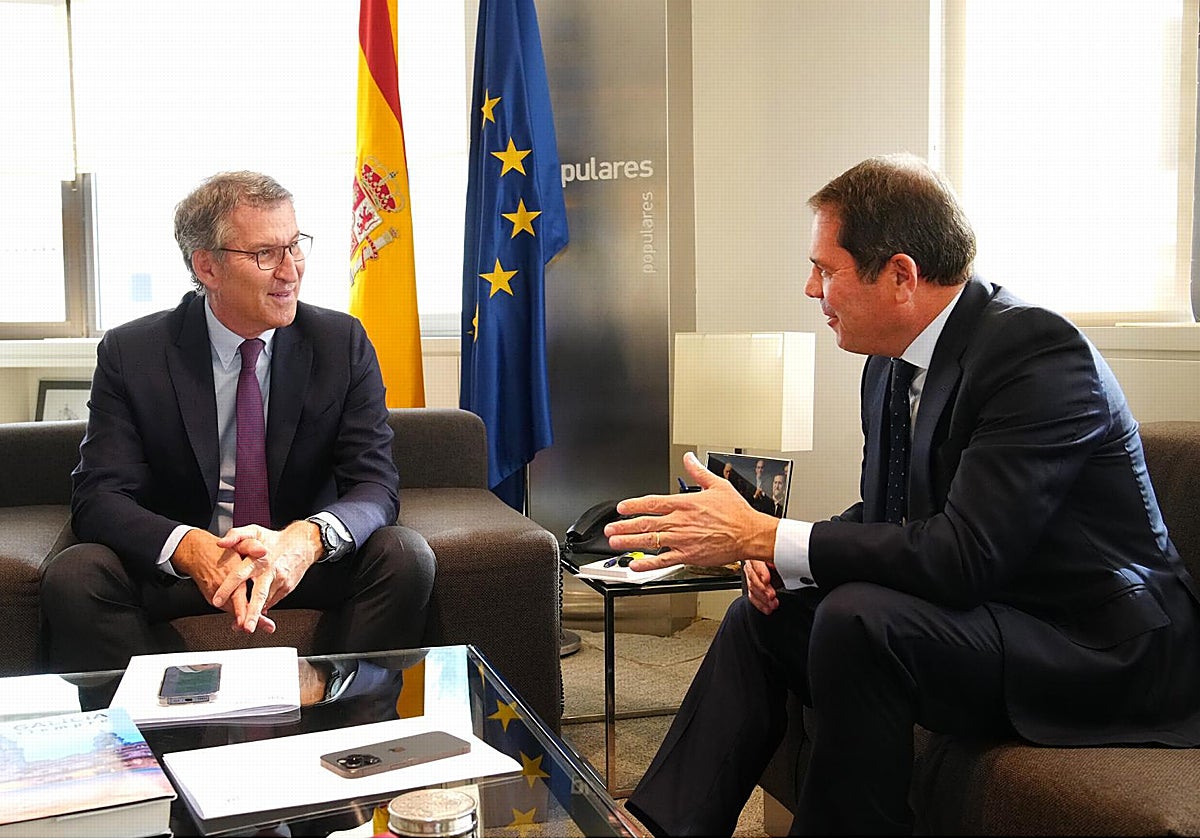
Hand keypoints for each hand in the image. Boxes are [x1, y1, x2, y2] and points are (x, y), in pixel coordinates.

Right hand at [171, 529, 277, 633]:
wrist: (197, 553)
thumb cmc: (220, 550)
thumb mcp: (238, 542)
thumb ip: (251, 546)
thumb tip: (262, 550)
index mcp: (231, 572)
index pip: (239, 592)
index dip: (247, 606)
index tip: (259, 614)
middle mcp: (223, 585)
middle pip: (236, 605)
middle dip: (246, 618)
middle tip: (254, 627)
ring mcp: (217, 594)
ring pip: (232, 609)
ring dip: (244, 619)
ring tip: (260, 626)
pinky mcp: (214, 599)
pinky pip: (228, 608)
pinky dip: (238, 614)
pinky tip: (248, 619)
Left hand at [212, 520, 322, 632]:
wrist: (302, 543)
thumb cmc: (275, 539)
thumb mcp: (254, 530)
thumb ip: (235, 535)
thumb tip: (221, 543)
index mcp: (258, 559)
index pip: (240, 575)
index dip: (228, 588)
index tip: (217, 600)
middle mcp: (269, 571)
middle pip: (259, 595)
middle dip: (251, 612)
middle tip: (244, 626)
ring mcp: (280, 581)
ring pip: (266, 602)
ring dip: (256, 615)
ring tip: (246, 626)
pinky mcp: (287, 588)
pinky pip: (273, 601)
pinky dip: (263, 608)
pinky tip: (257, 612)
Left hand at [604, 452, 779, 571]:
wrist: (749, 533)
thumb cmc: (737, 513)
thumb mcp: (717, 484)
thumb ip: (698, 472)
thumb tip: (689, 458)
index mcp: (684, 503)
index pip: (652, 503)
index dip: (633, 505)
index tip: (621, 508)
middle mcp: (679, 521)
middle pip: (645, 522)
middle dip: (624, 525)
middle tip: (610, 529)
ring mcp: (682, 539)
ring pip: (650, 541)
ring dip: (630, 542)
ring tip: (615, 543)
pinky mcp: (688, 555)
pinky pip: (663, 561)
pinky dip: (648, 564)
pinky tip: (635, 566)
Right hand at [744, 559, 779, 614]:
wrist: (780, 561)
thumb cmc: (779, 558)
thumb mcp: (780, 557)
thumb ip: (779, 559)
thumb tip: (779, 562)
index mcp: (757, 554)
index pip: (755, 563)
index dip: (761, 572)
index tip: (767, 580)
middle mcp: (751, 564)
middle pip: (753, 577)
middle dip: (763, 588)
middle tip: (771, 595)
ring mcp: (750, 576)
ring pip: (752, 588)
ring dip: (763, 598)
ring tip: (773, 604)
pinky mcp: (752, 587)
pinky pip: (752, 596)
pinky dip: (760, 604)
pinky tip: (767, 608)